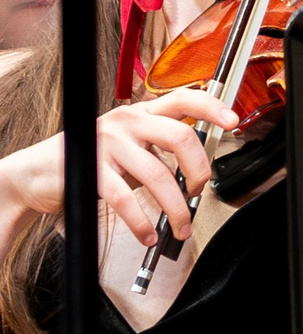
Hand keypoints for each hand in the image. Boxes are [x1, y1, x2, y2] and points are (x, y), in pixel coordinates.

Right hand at [0, 90, 237, 246]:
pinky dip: (142, 223)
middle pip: (181, 137)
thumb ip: (159, 148)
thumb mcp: (129, 145)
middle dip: (200, 170)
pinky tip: (149, 234)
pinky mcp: (90, 170)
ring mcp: (108, 144)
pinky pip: (126, 199)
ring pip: (158, 175)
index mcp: (140, 113)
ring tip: (181, 227)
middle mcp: (126, 122)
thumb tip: (197, 169)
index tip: (233, 121)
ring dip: (176, 208)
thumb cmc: (90, 160)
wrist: (37, 173)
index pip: (182, 99)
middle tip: (200, 191)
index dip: (211, 107)